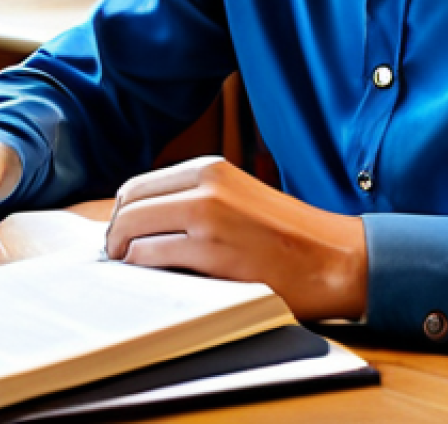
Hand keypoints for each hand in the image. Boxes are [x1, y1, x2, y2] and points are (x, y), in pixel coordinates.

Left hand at [104, 156, 367, 321]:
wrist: (332, 257)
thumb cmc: (283, 233)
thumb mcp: (235, 196)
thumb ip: (193, 199)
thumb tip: (135, 219)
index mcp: (209, 168)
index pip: (137, 186)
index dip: (121, 216)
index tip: (122, 237)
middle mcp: (205, 184)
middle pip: (127, 206)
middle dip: (115, 236)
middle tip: (120, 259)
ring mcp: (208, 216)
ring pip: (132, 232)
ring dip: (126, 255)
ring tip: (137, 271)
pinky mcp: (212, 251)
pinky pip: (150, 258)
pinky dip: (143, 271)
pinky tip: (159, 280)